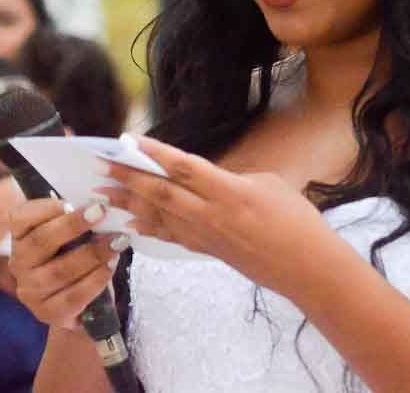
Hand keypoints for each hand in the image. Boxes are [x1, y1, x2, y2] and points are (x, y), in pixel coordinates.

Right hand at [8, 198, 128, 330]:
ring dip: (93, 253)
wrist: (81, 305)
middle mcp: (19, 263)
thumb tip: (98, 203)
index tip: (71, 201)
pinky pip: (73, 296)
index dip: (44, 208)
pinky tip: (111, 265)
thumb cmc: (75, 256)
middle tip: (101, 212)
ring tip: (117, 241)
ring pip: (60, 270)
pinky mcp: (47, 313)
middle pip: (41, 241)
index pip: (20, 218)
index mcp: (20, 237)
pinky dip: (96, 279)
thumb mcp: (71, 234)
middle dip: (73, 225)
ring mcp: (30, 291)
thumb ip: (75, 218)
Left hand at [98, 136, 338, 296]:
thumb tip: (208, 179)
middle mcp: (211, 215)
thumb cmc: (297, 221)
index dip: (154, 154)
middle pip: (162, 193)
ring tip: (103, 193)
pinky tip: (130, 222)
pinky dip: (148, 227)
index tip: (129, 141)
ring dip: (129, 203)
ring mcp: (207, 236)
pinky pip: (171, 236)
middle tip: (102, 166)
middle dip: (129, 178)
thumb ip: (233, 178)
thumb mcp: (269, 184)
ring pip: (160, 216)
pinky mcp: (209, 251)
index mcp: (229, 191)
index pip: (184, 168)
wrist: (307, 268)